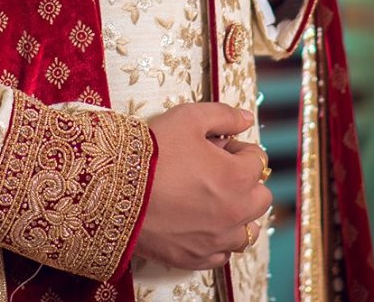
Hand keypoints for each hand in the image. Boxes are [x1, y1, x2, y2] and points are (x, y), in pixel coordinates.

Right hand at [134, 102, 274, 270]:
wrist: (113, 188)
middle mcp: (234, 212)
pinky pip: (222, 255)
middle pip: (260, 199)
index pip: (258, 161)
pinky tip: (199, 225)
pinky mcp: (195, 258)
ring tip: (212, 201)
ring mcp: (216, 240)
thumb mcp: (189, 118)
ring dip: (238, 216)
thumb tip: (246, 119)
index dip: (238, 150)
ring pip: (247, 232)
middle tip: (216, 173)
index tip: (218, 148)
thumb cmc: (153, 150)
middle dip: (245, 183)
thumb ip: (225, 116)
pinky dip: (217, 241)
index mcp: (237, 177)